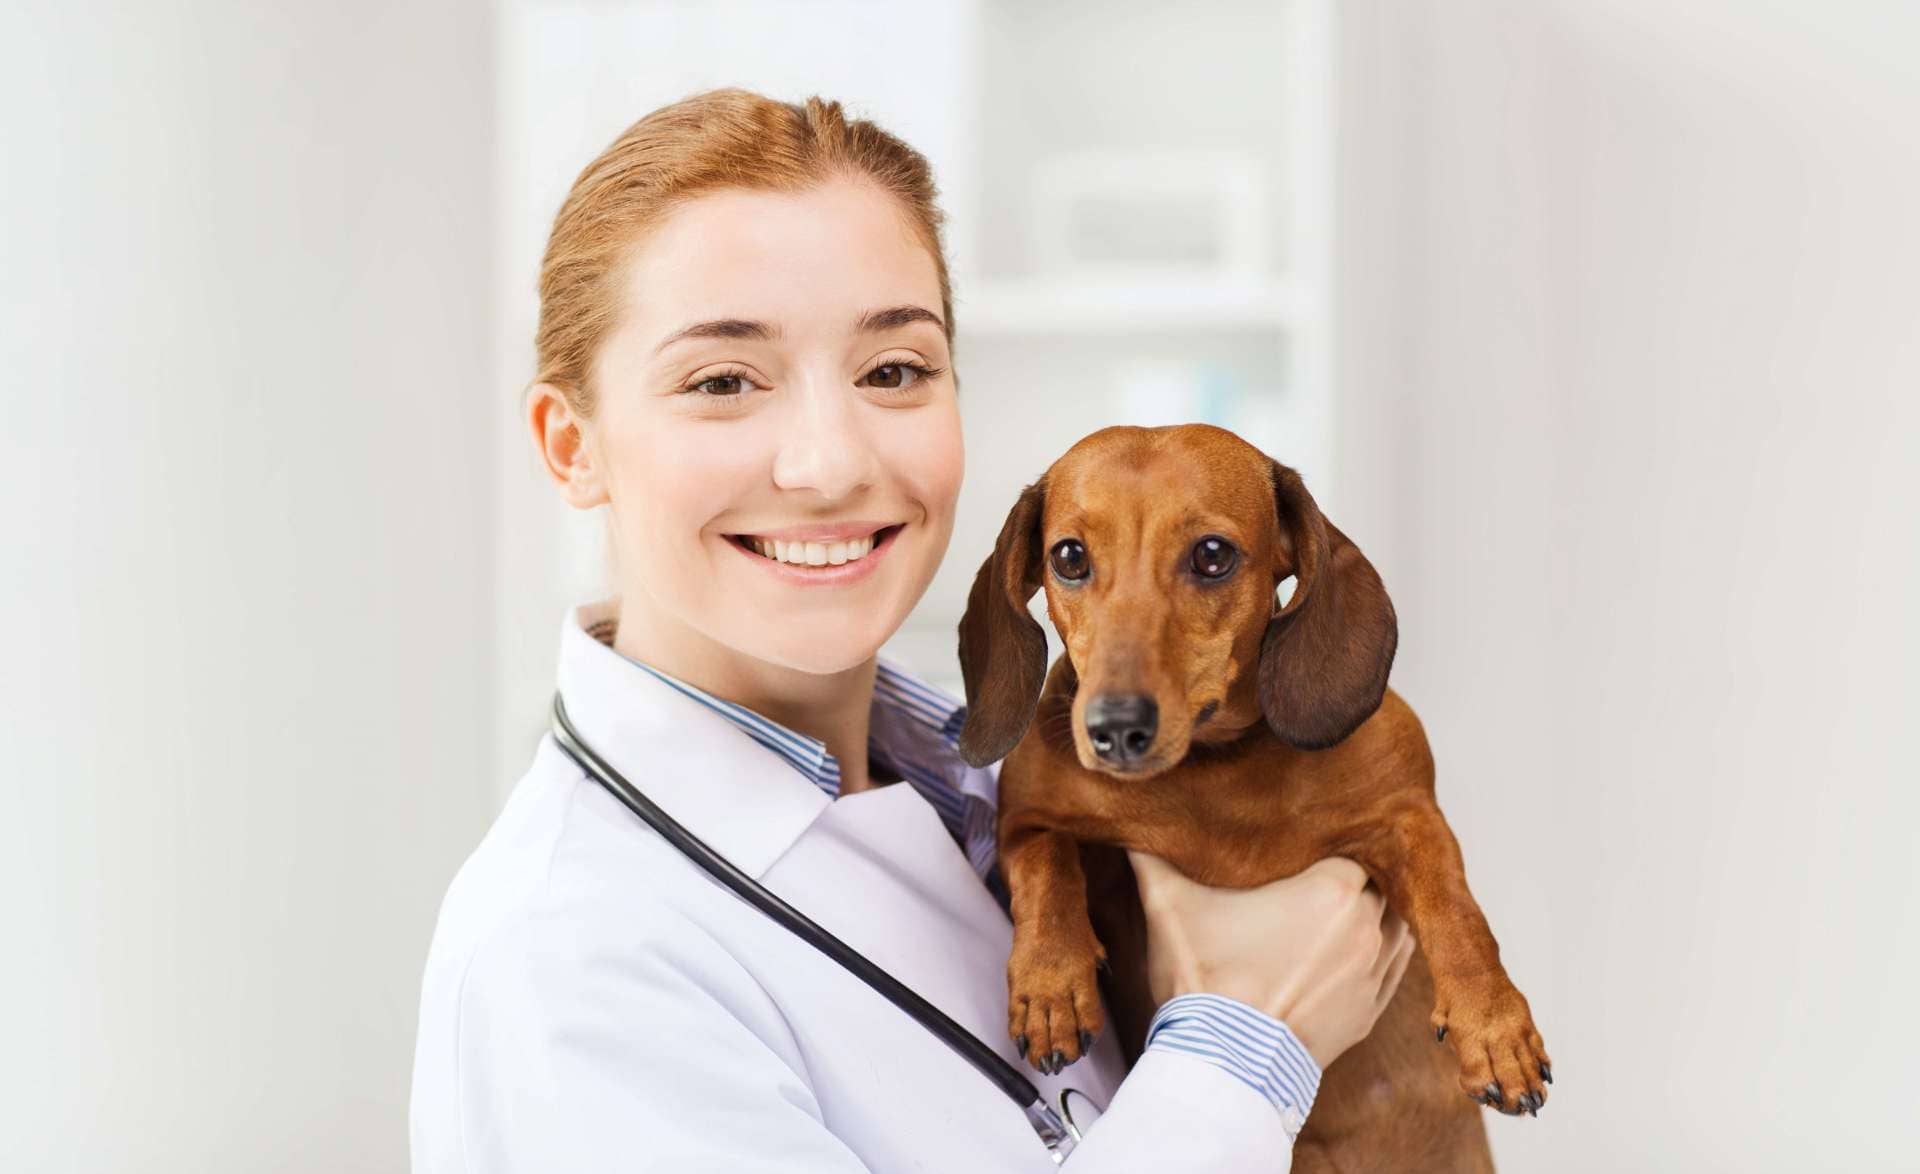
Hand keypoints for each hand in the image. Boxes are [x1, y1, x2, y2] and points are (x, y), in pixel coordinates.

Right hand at [1128, 851, 1414, 1069]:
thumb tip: (1128, 825)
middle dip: (1351, 875)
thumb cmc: (1202, 981)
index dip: (1329, 839)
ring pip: (1394, 923)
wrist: (1223, 1066)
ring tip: (1341, 906)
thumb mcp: (1168, 907)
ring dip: (1372, 911)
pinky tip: (1360, 943)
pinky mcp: (1368, 1012)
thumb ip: (1152, 858)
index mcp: (1332, 890)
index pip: (1351, 844)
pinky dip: (1380, 951)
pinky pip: (1393, 968)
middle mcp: (1365, 926)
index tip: (1305, 841)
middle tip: (1319, 870)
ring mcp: (1372, 973)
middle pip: (1375, 881)